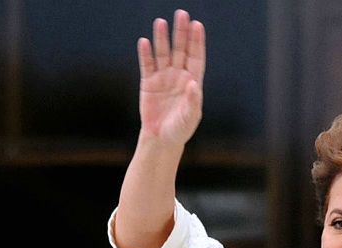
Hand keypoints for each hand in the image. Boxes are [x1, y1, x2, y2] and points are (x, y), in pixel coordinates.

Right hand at [137, 9, 205, 146]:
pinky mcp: (148, 83)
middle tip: (181, 14)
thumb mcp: (190, 117)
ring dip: (162, 38)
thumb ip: (193, 100)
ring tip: (160, 22)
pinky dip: (146, 54)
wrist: (161, 139)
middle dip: (181, 32)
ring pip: (163, 54)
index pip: (196, 56)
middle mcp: (179, 75)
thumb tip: (194, 83)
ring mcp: (163, 77)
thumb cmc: (180, 129)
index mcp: (193, 81)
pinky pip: (147, 65)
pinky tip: (144, 42)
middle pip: (180, 49)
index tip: (197, 25)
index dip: (196, 41)